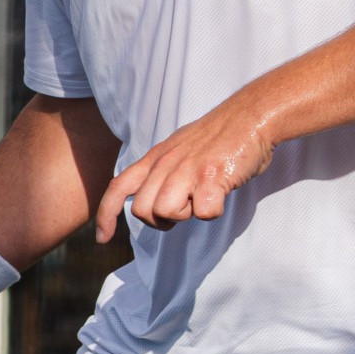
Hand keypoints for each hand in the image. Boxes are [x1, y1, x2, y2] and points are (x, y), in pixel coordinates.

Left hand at [93, 84, 275, 241]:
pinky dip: (213, 211)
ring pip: (165, 213)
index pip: (118, 187)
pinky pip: (203, 213)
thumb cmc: (219, 137)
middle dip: (161, 219)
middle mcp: (166, 163)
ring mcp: (188, 169)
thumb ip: (161, 171)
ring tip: (203, 195)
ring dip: (186, 214)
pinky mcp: (212, 176)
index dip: (106, 215)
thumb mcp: (178, 148)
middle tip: (185, 206)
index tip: (102, 238)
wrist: (252, 115)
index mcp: (156, 157)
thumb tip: (153, 202)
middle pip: (142, 210)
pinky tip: (221, 193)